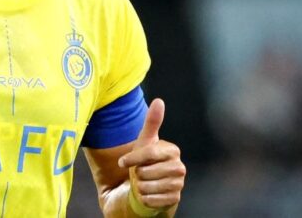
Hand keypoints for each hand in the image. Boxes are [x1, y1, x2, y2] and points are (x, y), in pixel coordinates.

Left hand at [118, 98, 185, 213]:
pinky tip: (149, 194)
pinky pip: (151, 200)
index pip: (149, 152)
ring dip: (140, 187)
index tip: (122, 162)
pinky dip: (144, 199)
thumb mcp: (145, 142)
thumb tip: (159, 100)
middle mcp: (179, 167)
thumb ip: (152, 122)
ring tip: (145, 183)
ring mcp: (178, 185)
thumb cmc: (146, 163)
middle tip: (142, 173)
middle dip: (138, 174)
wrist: (150, 188)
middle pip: (146, 171)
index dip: (133, 158)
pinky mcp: (174, 200)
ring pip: (147, 187)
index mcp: (172, 151)